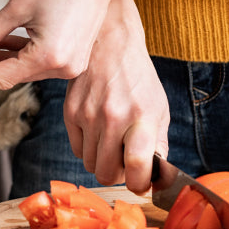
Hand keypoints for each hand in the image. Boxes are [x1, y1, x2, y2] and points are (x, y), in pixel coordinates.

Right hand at [63, 0, 168, 193]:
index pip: (138, 166)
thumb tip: (155, 175)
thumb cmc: (137, 77)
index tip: (141, 183)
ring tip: (112, 144)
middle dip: (118, 175)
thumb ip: (158, 143)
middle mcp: (113, 118)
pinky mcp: (70, 113)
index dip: (140, 184)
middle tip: (125, 163)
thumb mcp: (158, 107)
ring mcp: (88, 116)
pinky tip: (98, 133)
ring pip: (90, 165)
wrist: (109, 44)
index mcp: (142, 117)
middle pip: (107, 173)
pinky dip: (88, 149)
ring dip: (102, 162)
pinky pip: (77, 149)